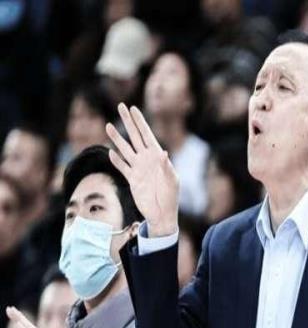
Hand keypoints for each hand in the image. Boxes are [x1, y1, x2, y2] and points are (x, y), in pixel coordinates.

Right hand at [107, 103, 178, 236]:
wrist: (162, 213)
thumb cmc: (171, 197)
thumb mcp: (172, 181)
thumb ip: (167, 167)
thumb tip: (164, 153)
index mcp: (157, 157)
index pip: (147, 135)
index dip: (140, 122)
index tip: (133, 108)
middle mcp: (146, 160)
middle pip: (135, 137)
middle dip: (128, 122)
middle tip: (120, 106)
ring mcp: (138, 169)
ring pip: (125, 149)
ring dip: (117, 138)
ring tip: (108, 125)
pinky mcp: (131, 179)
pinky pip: (122, 167)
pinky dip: (116, 160)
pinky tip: (110, 151)